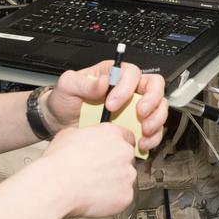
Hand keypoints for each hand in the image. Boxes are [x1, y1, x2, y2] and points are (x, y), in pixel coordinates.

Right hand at [41, 124, 136, 218]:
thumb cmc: (59, 163)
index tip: (111, 153)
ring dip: (115, 182)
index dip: (116, 146)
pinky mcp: (126, 194)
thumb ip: (85, 135)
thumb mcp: (67, 135)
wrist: (56, 187)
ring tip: (94, 186)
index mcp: (111, 134)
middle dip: (116, 165)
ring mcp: (127, 174)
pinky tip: (96, 197)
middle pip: (127, 158)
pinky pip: (123, 196)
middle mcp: (124, 152)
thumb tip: (84, 138)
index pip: (126, 136)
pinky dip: (113, 199)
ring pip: (126, 178)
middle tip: (98, 172)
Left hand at [47, 59, 170, 151]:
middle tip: (140, 115)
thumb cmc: (64, 100)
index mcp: (114, 74)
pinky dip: (152, 138)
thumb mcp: (67, 86)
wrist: (59, 124)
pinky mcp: (135, 126)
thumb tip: (104, 81)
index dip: (127, 88)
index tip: (111, 104)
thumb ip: (83, 82)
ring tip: (144, 132)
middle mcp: (129, 89)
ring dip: (156, 120)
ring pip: (159, 108)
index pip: (132, 73)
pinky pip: (154, 130)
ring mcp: (134, 108)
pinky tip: (142, 144)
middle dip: (152, 101)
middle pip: (155, 87)